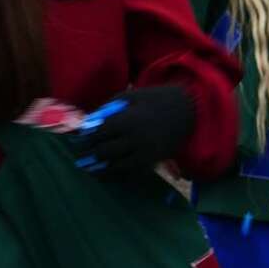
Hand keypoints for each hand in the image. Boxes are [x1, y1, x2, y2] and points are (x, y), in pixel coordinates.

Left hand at [74, 86, 195, 173]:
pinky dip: (115, 172)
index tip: (80, 140)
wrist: (189, 109)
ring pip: (114, 165)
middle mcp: (135, 138)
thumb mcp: (133, 95)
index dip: (86, 137)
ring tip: (89, 167)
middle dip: (90, 153)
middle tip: (81, 155)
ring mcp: (144, 151)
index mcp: (128, 120)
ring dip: (99, 167)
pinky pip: (129, 170)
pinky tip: (106, 170)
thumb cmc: (157, 99)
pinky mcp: (152, 160)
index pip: (98, 133)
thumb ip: (109, 106)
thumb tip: (88, 121)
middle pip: (103, 151)